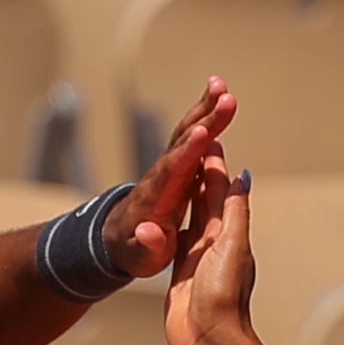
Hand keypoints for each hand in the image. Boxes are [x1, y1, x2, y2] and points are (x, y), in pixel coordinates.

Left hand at [106, 79, 237, 278]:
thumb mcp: (139, 257)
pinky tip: (219, 96)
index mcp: (156, 198)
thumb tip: (149, 232)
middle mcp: (162, 175)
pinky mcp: (178, 163)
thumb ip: (147, 246)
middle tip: (224, 98)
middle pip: (183, 143)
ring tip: (222, 86)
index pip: (173, 171)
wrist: (119, 237)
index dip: (187, 152)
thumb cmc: (133, 250)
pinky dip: (206, 114)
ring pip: (187, 132)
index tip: (203, 133)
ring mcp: (170, 166)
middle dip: (204, 120)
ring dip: (205, 109)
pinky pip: (193, 135)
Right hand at [165, 151, 260, 344]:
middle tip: (193, 144)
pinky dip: (173, 224)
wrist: (208, 338)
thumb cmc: (222, 295)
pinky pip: (175, 242)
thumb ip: (234, 212)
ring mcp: (196, 257)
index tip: (209, 136)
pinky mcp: (179, 273)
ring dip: (188, 195)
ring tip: (180, 172)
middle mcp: (213, 242)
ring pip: (192, 218)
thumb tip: (242, 178)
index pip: (220, 191)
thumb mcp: (231, 246)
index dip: (213, 165)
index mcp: (227, 233)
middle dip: (201, 173)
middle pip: (206, 200)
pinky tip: (167, 218)